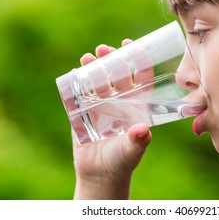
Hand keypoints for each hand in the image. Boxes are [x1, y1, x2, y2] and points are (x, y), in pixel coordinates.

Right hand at [73, 40, 151, 199]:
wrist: (99, 173)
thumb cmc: (122, 161)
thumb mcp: (132, 151)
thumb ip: (137, 142)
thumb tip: (143, 131)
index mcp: (137, 105)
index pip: (140, 78)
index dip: (138, 60)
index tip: (132, 46)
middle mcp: (120, 101)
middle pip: (118, 73)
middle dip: (112, 58)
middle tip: (105, 49)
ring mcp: (101, 104)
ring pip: (99, 78)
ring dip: (95, 65)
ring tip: (89, 56)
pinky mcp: (83, 110)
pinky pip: (81, 91)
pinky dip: (78, 79)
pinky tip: (76, 69)